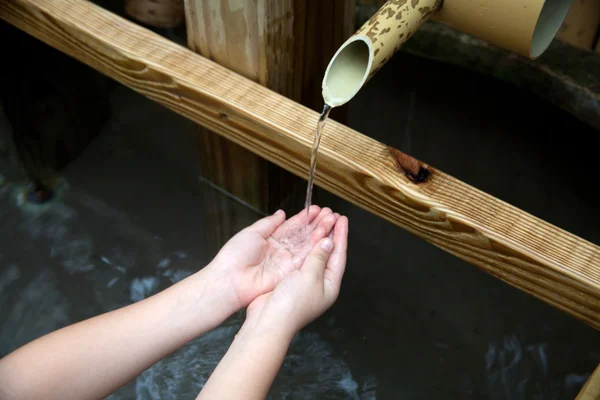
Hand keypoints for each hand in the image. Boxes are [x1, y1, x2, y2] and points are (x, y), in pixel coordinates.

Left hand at [207, 206, 338, 310]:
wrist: (230, 280)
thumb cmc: (234, 256)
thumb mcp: (252, 232)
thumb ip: (269, 223)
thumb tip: (281, 213)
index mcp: (270, 240)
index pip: (291, 227)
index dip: (304, 218)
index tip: (316, 209)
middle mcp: (280, 251)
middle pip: (302, 236)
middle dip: (316, 224)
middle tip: (330, 213)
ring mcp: (286, 262)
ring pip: (307, 245)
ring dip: (320, 233)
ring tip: (332, 220)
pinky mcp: (290, 272)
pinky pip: (305, 258)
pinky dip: (316, 247)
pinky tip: (326, 235)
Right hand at [241, 216, 348, 339]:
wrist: (269, 321)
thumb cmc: (292, 304)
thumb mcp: (310, 277)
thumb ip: (319, 257)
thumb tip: (328, 241)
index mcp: (330, 284)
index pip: (339, 255)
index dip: (341, 235)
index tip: (342, 219)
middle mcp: (320, 283)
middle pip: (328, 253)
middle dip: (330, 233)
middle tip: (331, 215)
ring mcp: (305, 282)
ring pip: (313, 253)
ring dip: (316, 237)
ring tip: (318, 219)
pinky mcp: (290, 281)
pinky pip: (300, 258)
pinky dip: (302, 245)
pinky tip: (301, 235)